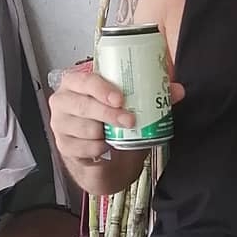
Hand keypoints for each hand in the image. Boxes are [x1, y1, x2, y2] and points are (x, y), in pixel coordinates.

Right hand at [48, 69, 185, 164]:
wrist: (104, 156)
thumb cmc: (112, 122)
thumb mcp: (132, 106)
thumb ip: (153, 94)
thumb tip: (177, 90)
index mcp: (77, 82)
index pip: (85, 80)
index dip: (101, 88)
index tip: (120, 99)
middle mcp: (63, 100)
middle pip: (83, 105)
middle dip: (109, 113)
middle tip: (130, 120)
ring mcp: (60, 124)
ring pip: (85, 128)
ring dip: (105, 133)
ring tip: (116, 134)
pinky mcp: (63, 146)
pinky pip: (84, 148)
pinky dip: (99, 148)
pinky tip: (105, 146)